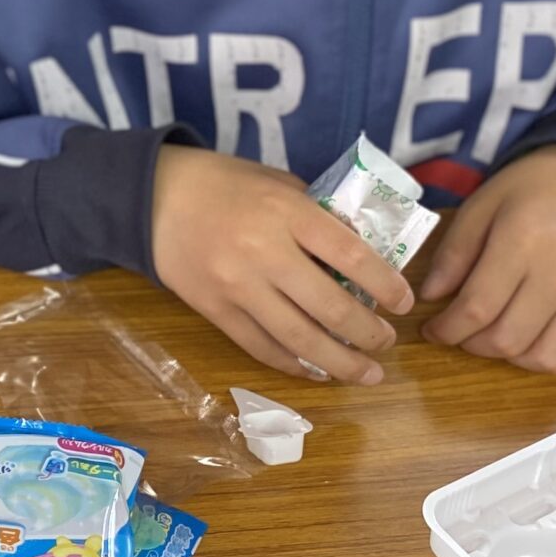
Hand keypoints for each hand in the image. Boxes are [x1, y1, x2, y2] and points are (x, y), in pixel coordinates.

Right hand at [150, 144, 416, 384]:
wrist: (152, 196)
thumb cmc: (222, 183)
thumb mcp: (277, 183)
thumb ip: (315, 216)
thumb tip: (357, 256)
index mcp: (285, 212)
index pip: (349, 254)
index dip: (385, 285)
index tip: (403, 302)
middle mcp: (264, 252)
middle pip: (329, 306)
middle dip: (368, 333)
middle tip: (387, 343)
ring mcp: (237, 286)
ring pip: (298, 338)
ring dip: (340, 363)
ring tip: (367, 374)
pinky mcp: (214, 310)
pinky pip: (260, 347)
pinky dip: (293, 365)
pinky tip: (316, 371)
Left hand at [419, 147, 555, 371]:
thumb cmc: (530, 192)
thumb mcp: (480, 207)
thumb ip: (452, 254)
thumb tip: (431, 298)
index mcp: (525, 238)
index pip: (478, 307)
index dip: (447, 329)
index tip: (434, 331)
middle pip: (510, 339)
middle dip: (475, 346)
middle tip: (464, 334)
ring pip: (550, 359)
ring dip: (515, 358)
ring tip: (500, 336)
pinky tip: (538, 332)